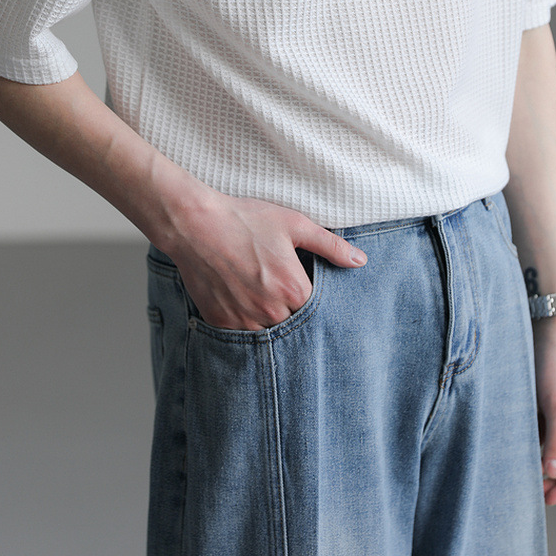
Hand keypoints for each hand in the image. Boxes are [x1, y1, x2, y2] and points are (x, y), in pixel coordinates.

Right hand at [163, 190, 367, 331]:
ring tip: (263, 299)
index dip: (316, 303)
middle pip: (295, 326)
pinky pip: (241, 335)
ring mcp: (243, 320)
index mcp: (293, 289)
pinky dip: (245, 324)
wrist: (195, 224)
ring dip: (271, 323)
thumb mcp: (294, 225)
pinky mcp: (220, 322)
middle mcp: (270, 311)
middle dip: (294, 314)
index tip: (308, 292)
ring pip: (268, 335)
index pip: (318, 312)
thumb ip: (330, 245)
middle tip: (283, 294)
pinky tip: (243, 303)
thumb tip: (360, 261)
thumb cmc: (246, 220)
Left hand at [532, 316, 555, 505]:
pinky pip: (542, 428)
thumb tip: (552, 473)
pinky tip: (514, 446)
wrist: (549, 324)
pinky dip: (531, 439)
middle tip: (529, 489)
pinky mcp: (548, 400)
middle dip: (552, 476)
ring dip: (539, 458)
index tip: (547, 499)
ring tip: (517, 470)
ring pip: (554, 445)